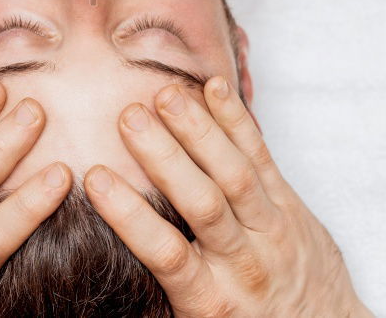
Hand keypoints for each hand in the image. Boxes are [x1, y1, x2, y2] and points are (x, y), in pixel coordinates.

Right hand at [85, 77, 370, 316]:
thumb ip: (168, 288)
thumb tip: (105, 260)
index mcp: (209, 299)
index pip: (165, 253)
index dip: (130, 215)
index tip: (96, 178)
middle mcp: (242, 262)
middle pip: (202, 203)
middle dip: (165, 156)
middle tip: (128, 117)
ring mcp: (270, 229)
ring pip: (235, 174)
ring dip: (199, 130)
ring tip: (166, 94)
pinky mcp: (289, 205)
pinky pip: (263, 159)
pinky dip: (238, 122)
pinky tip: (214, 88)